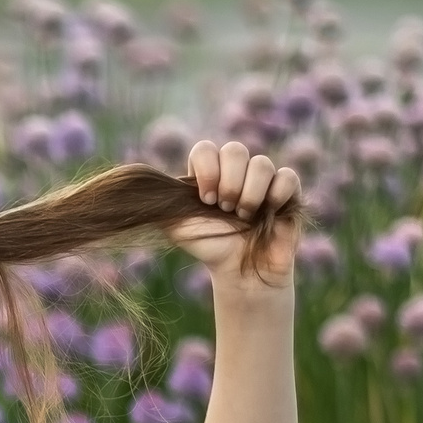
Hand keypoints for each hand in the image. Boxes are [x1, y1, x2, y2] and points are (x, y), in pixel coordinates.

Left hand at [168, 139, 300, 283]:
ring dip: (249, 193)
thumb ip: (162, 204)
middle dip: (229, 182)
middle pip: (235, 149)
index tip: (205, 198)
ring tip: (243, 217)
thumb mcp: (177, 227)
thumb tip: (134, 186)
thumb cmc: (210, 248)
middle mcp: (237, 172)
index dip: (207, 169)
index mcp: (210, 174)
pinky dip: (276, 194)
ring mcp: (263, 180)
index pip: (205, 149)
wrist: (240, 273)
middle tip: (224, 208)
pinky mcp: (288, 192)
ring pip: (261, 163)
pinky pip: (287, 176)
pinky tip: (268, 213)